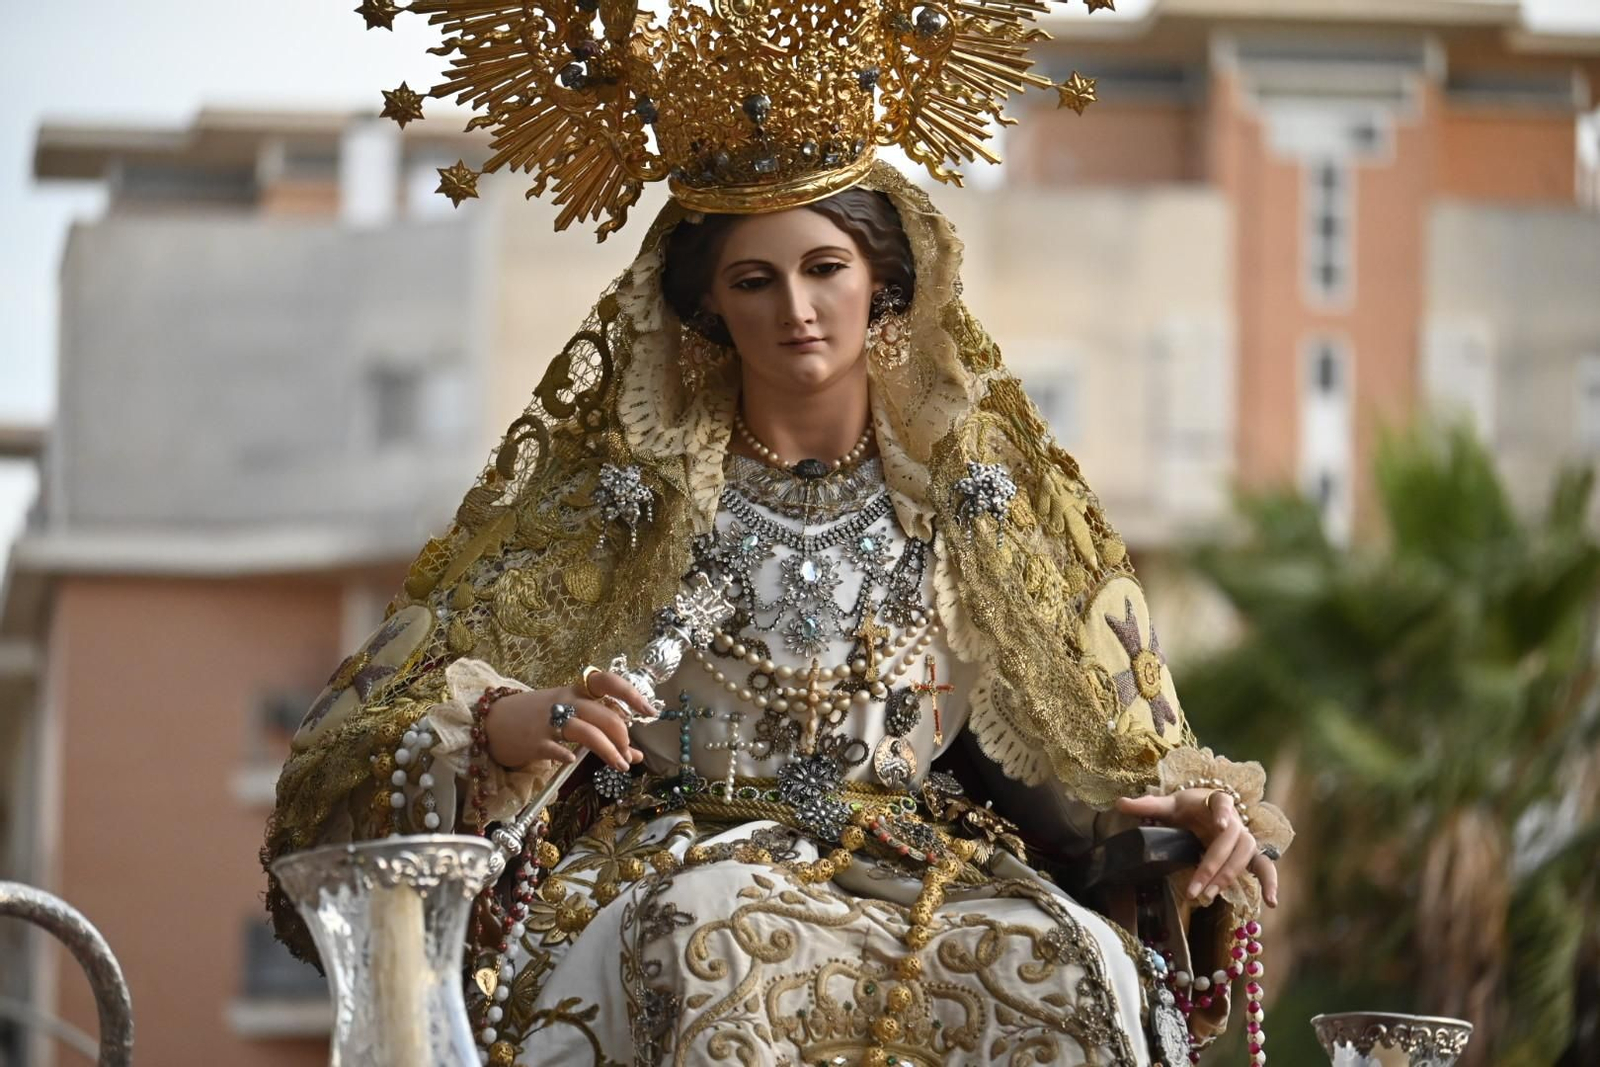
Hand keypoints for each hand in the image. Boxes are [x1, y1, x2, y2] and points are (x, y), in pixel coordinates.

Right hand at [484, 672, 651, 772]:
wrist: (492, 721)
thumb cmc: (537, 718)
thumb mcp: (569, 719)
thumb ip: (601, 732)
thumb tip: (635, 754)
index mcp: (576, 691)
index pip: (608, 682)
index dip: (632, 694)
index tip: (650, 712)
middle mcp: (566, 701)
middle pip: (604, 714)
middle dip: (623, 737)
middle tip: (629, 755)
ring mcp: (549, 720)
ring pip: (587, 731)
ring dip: (608, 750)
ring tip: (620, 766)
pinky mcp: (534, 740)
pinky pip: (555, 747)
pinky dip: (567, 754)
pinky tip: (573, 760)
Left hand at [1115, 789, 1279, 908]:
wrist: (1206, 809)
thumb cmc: (1186, 806)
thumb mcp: (1168, 804)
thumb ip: (1147, 805)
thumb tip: (1120, 803)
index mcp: (1215, 801)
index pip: (1222, 803)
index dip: (1222, 812)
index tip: (1218, 824)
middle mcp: (1234, 819)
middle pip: (1231, 840)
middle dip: (1213, 865)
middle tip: (1195, 889)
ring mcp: (1244, 837)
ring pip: (1244, 856)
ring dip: (1229, 876)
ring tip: (1210, 895)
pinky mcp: (1249, 854)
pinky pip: (1264, 867)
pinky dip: (1270, 882)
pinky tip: (1272, 902)